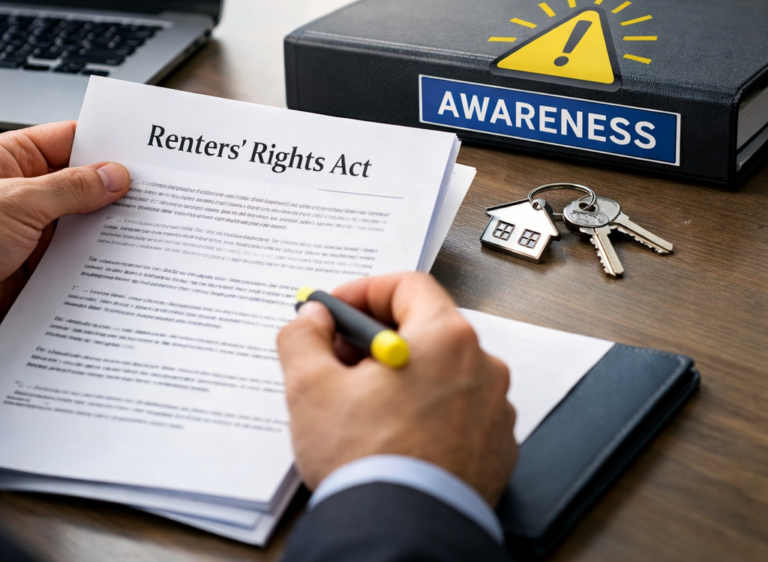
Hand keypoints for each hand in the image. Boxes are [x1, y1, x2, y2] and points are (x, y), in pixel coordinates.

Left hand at [0, 121, 129, 315]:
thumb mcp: (16, 204)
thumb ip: (71, 188)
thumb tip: (115, 176)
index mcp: (11, 162)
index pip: (71, 140)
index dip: (109, 143)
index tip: (147, 153)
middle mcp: (24, 194)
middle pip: (83, 182)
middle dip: (117, 189)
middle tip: (157, 193)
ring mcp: (32, 232)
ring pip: (84, 223)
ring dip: (111, 228)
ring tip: (146, 228)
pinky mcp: (38, 268)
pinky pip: (78, 258)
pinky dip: (99, 261)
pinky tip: (122, 260)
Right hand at [277, 272, 517, 506]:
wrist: (403, 538)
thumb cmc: (365, 461)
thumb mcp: (310, 387)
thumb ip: (304, 336)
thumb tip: (312, 318)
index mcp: (445, 338)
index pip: (408, 285)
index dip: (365, 291)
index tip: (337, 310)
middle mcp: (482, 366)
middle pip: (425, 327)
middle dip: (377, 336)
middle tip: (339, 358)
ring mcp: (494, 408)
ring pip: (441, 370)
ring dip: (404, 374)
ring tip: (363, 403)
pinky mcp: (496, 446)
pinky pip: (458, 409)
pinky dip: (428, 409)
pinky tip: (395, 434)